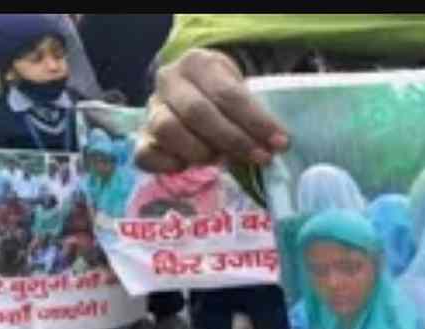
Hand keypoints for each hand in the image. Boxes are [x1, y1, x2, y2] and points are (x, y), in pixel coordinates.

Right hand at [136, 49, 289, 173]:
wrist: (196, 91)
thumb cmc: (227, 95)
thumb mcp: (243, 91)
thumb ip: (255, 114)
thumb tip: (277, 145)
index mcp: (198, 64)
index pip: (227, 94)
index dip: (256, 122)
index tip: (280, 142)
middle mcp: (170, 81)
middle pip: (198, 113)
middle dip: (234, 140)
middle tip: (260, 157)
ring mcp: (152, 108)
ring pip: (168, 130)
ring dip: (201, 152)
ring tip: (223, 160)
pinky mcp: (144, 136)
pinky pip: (145, 154)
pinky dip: (167, 165)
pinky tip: (188, 168)